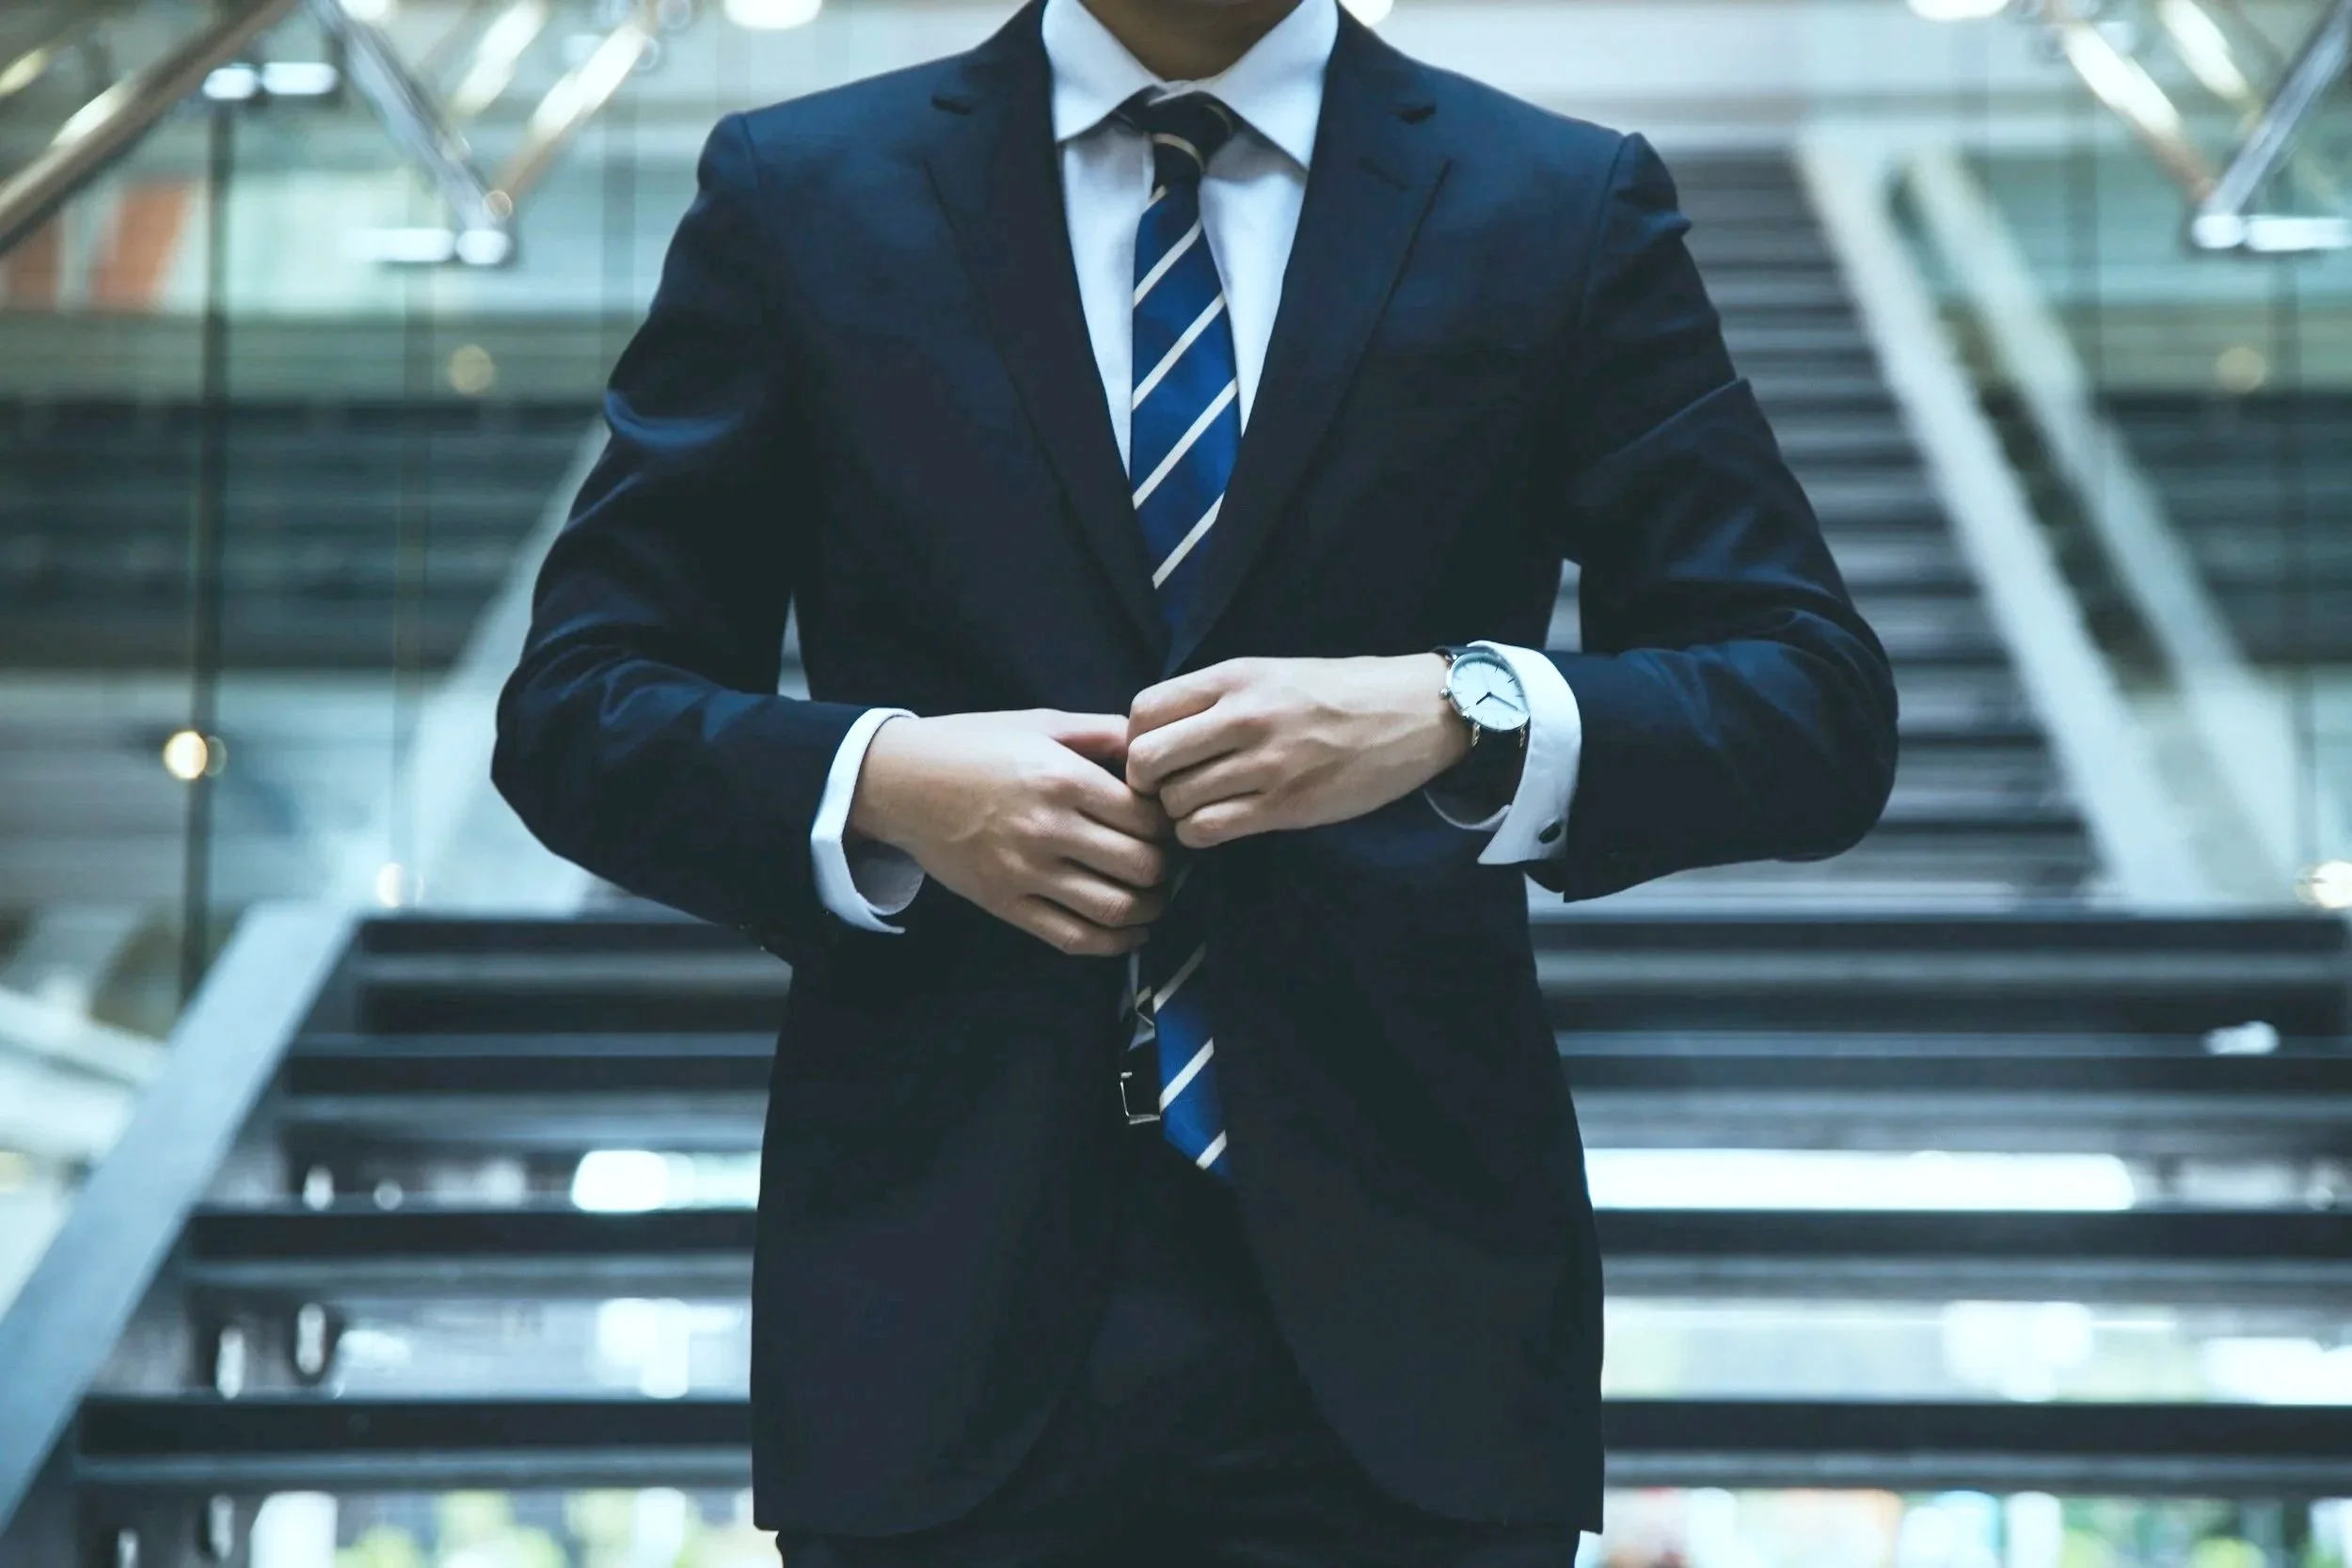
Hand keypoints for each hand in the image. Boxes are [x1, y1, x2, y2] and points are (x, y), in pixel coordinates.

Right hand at [848, 710, 1172, 955]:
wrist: (899, 782)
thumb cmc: (973, 745)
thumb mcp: (1041, 723)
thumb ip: (1102, 733)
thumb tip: (1155, 749)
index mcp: (1062, 778)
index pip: (1147, 818)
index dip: (1169, 824)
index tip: (1168, 823)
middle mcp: (1048, 829)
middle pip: (1141, 866)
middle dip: (1166, 867)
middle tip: (1166, 861)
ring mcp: (1025, 873)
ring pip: (1115, 909)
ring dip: (1149, 908)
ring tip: (1153, 896)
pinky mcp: (1006, 905)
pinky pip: (1073, 937)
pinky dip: (1114, 943)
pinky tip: (1129, 932)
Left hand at [1126, 656, 1469, 848]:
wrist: (1413, 714)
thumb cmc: (1338, 693)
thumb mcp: (1270, 674)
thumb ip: (1215, 698)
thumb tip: (1154, 732)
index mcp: (1234, 678)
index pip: (1143, 711)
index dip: (1136, 739)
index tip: (1157, 753)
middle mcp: (1243, 717)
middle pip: (1147, 760)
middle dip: (1147, 782)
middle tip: (1167, 788)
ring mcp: (1265, 764)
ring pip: (1175, 801)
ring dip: (1177, 812)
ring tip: (1200, 805)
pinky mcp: (1286, 806)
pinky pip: (1208, 830)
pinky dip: (1199, 834)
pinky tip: (1218, 824)